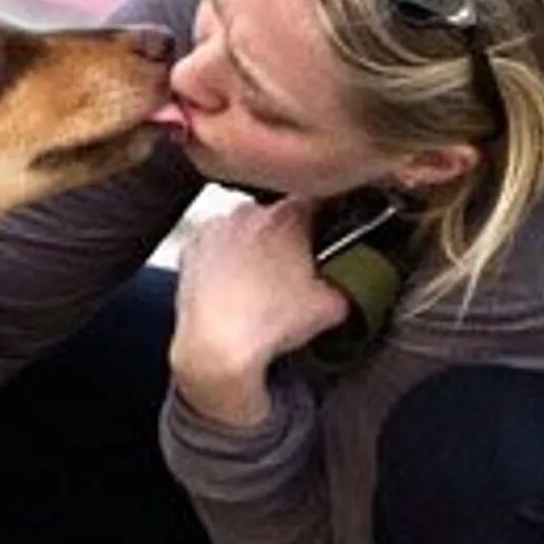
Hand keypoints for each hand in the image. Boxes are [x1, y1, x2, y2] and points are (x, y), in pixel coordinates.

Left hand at [170, 197, 348, 424]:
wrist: (215, 345)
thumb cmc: (268, 323)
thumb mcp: (331, 307)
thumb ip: (349, 284)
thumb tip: (353, 282)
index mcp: (288, 216)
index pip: (319, 198)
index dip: (328, 215)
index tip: (330, 229)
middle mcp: (249, 212)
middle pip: (279, 213)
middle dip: (289, 235)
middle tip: (296, 267)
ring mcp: (216, 228)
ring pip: (245, 227)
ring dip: (255, 245)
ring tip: (262, 282)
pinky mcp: (191, 248)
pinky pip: (216, 245)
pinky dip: (225, 259)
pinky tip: (234, 286)